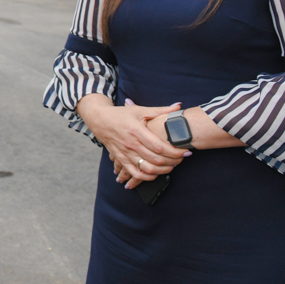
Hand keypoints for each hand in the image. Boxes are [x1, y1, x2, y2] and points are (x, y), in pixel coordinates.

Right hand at [76, 94, 191, 189]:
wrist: (99, 119)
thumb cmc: (121, 114)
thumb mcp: (140, 110)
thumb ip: (160, 110)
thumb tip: (178, 106)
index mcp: (137, 131)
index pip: (160, 146)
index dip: (175, 151)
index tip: (185, 150)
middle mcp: (131, 144)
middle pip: (156, 159)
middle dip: (174, 161)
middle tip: (182, 158)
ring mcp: (125, 153)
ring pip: (147, 169)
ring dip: (163, 170)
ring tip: (172, 166)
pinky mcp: (121, 159)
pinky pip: (135, 173)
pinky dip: (147, 177)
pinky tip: (156, 173)